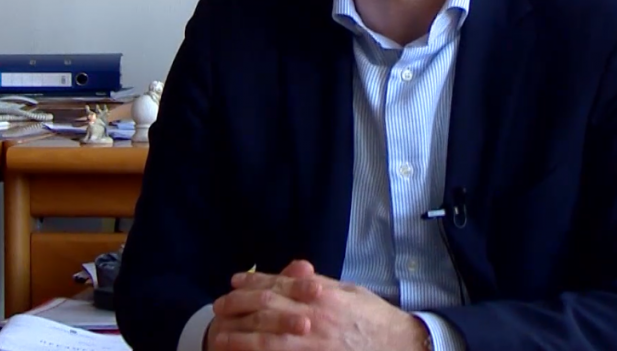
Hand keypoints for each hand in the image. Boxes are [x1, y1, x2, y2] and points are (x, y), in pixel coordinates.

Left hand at [207, 260, 429, 350]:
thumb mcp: (349, 291)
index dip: (254, 283)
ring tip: (219, 337)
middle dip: (240, 307)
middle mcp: (315, 317)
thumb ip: (321, 284)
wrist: (398, 345)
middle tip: (218, 307)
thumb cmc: (374, 317)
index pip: (280, 285)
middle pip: (268, 310)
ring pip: (268, 339)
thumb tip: (297, 272)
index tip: (235, 282)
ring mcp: (314, 343)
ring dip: (240, 338)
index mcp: (323, 294)